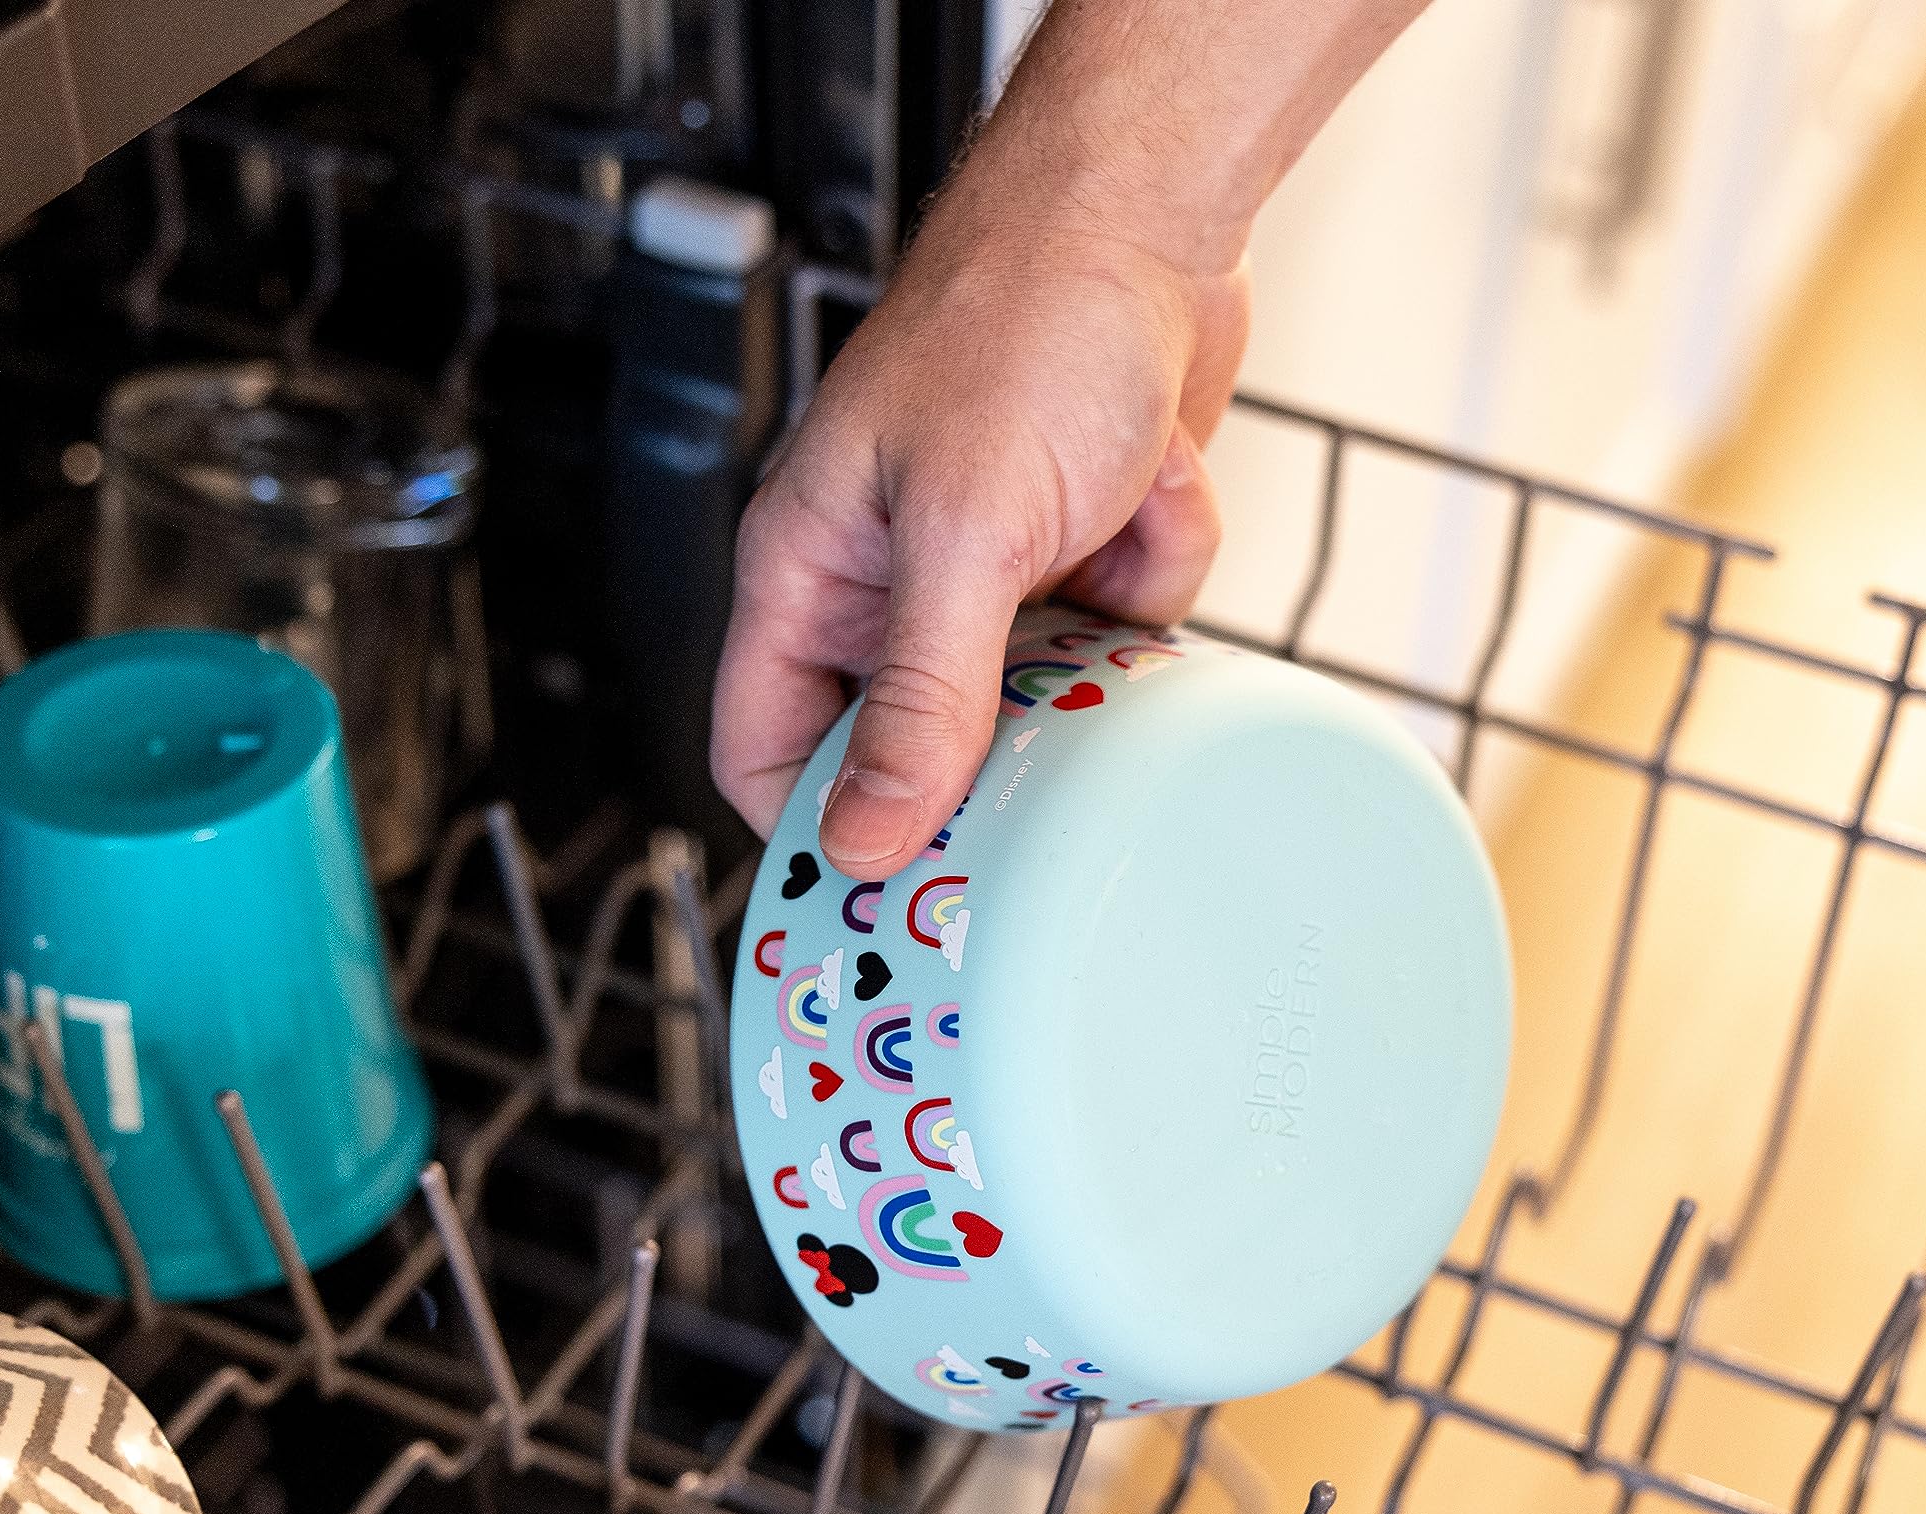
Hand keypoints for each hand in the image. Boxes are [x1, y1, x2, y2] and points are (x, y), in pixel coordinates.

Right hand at [712, 179, 1249, 877]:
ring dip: (1098, 636)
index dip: (824, 826)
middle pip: (921, 736)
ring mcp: (991, 562)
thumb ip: (922, 698)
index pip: (769, 751)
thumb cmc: (1027, 315)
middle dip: (1002, 730)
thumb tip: (867, 834)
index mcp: (812, 569)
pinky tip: (1155, 484)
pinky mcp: (1079, 542)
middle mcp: (892, 577)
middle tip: (1061, 739)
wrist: (1154, 213)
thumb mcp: (965, 533)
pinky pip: (1122, 622)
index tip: (903, 888)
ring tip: (1115, 548)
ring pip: (1042, 687)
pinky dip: (1156, 563)